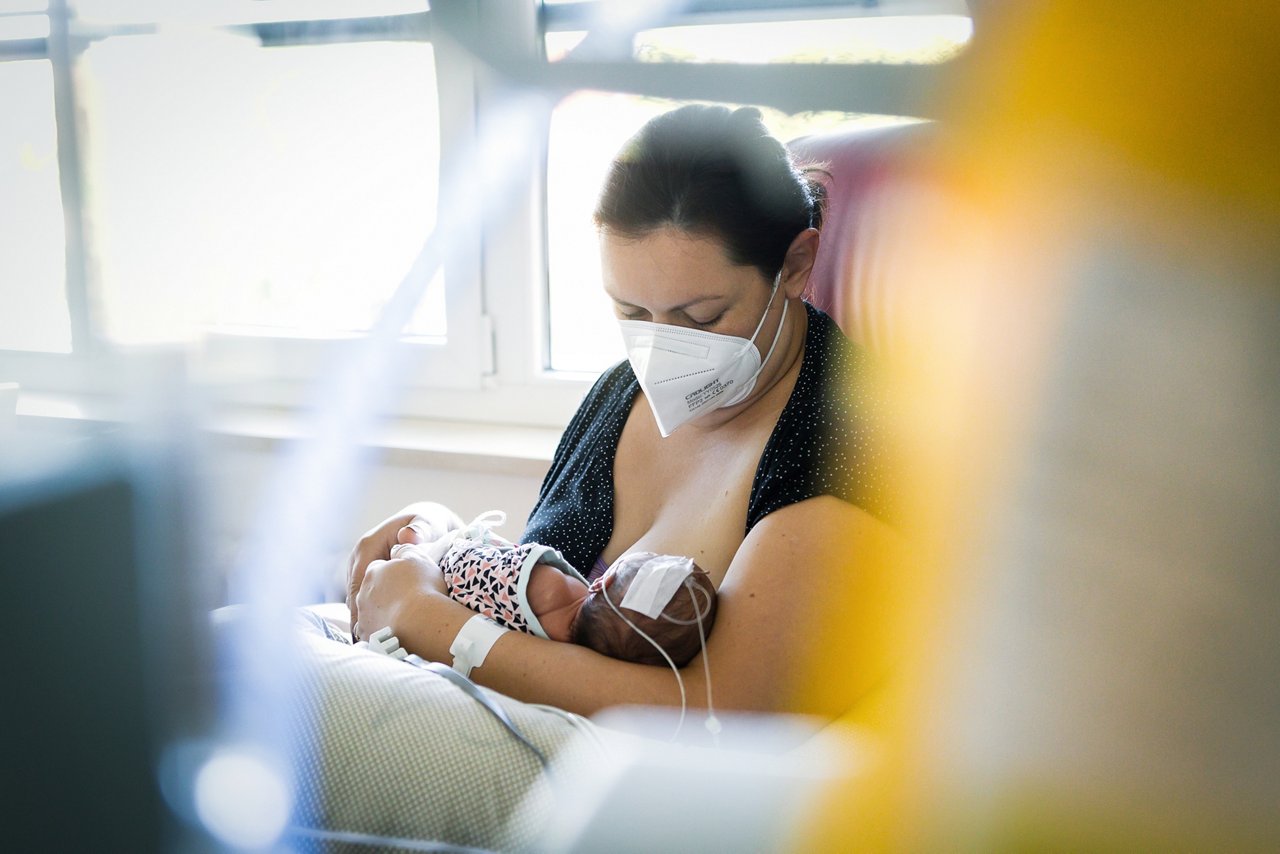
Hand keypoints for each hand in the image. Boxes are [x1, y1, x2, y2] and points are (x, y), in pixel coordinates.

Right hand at [346, 502, 462, 632]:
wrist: (426, 524)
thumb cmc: (428, 525)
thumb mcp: (427, 524)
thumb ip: (421, 530)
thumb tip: (408, 536)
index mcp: (368, 545)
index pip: (359, 579)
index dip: (364, 603)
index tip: (371, 625)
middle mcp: (359, 557)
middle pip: (354, 593)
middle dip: (361, 616)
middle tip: (369, 641)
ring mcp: (360, 568)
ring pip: (356, 599)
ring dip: (364, 618)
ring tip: (373, 642)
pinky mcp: (366, 578)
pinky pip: (363, 599)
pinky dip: (370, 614)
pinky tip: (378, 634)